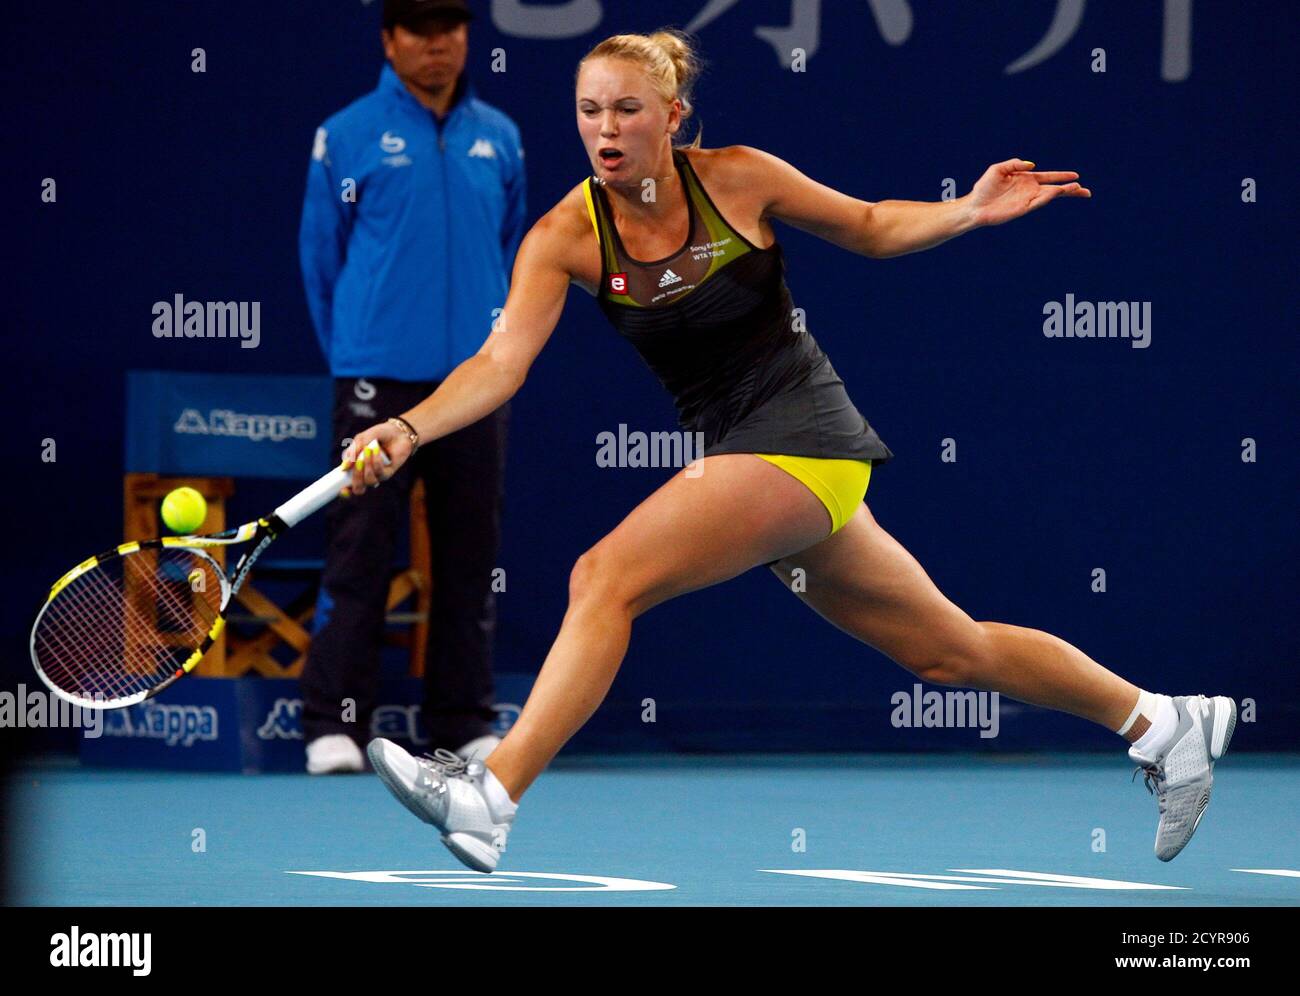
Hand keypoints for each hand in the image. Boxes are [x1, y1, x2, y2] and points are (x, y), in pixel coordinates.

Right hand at [340, 420, 414, 495]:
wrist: (397, 431)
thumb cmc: (377, 435)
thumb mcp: (361, 439)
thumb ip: (352, 452)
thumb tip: (344, 467)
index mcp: (354, 469)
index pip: (347, 487)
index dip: (344, 492)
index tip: (342, 490)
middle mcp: (365, 476)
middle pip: (358, 489)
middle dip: (356, 477)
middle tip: (357, 461)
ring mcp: (377, 476)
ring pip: (369, 481)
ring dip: (366, 467)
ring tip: (368, 450)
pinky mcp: (388, 473)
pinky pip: (380, 473)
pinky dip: (376, 461)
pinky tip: (376, 449)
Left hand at [966, 158, 1089, 226]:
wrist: (974, 206)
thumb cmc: (984, 188)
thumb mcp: (998, 169)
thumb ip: (1015, 163)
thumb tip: (1033, 164)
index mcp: (1026, 179)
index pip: (1049, 177)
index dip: (1062, 176)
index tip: (1076, 176)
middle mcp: (1029, 190)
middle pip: (1055, 189)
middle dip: (1070, 190)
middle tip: (1085, 191)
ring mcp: (1027, 200)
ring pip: (1050, 196)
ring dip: (1063, 192)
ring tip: (1077, 189)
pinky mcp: (1022, 209)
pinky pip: (1038, 202)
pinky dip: (1047, 197)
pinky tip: (1056, 192)